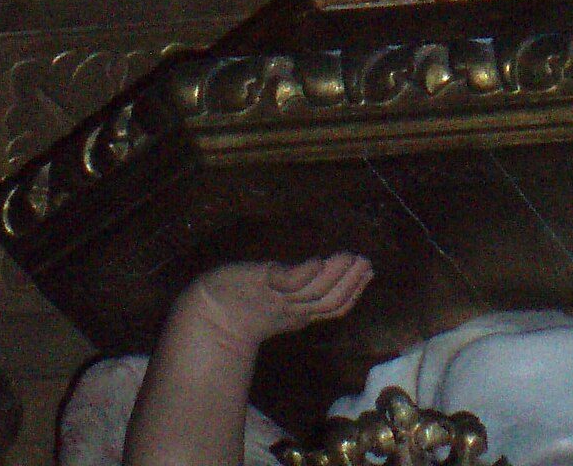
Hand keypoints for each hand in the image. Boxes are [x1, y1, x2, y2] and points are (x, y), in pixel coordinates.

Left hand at [174, 255, 373, 355]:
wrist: (204, 312)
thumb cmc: (236, 301)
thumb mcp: (272, 296)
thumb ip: (295, 287)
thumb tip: (319, 272)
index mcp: (296, 313)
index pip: (332, 307)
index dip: (352, 292)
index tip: (369, 271)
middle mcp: (290, 309)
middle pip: (327, 301)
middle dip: (350, 283)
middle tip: (367, 262)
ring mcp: (276, 299)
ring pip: (313, 293)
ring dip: (335, 276)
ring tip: (351, 257)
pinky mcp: (261, 283)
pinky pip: (286, 281)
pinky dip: (304, 274)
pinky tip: (317, 262)